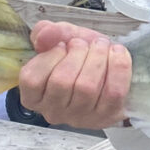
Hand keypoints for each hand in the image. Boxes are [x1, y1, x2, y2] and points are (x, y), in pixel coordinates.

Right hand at [17, 21, 131, 128]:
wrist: (110, 67)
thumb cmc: (81, 56)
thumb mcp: (63, 38)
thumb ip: (48, 32)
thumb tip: (45, 35)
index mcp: (35, 96)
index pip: (32, 80)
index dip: (51, 56)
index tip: (63, 45)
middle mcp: (54, 112)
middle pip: (61, 82)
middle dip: (77, 53)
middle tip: (85, 44)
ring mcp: (81, 117)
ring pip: (87, 87)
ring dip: (97, 57)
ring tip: (101, 46)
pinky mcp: (107, 116)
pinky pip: (113, 92)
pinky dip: (118, 66)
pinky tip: (117, 52)